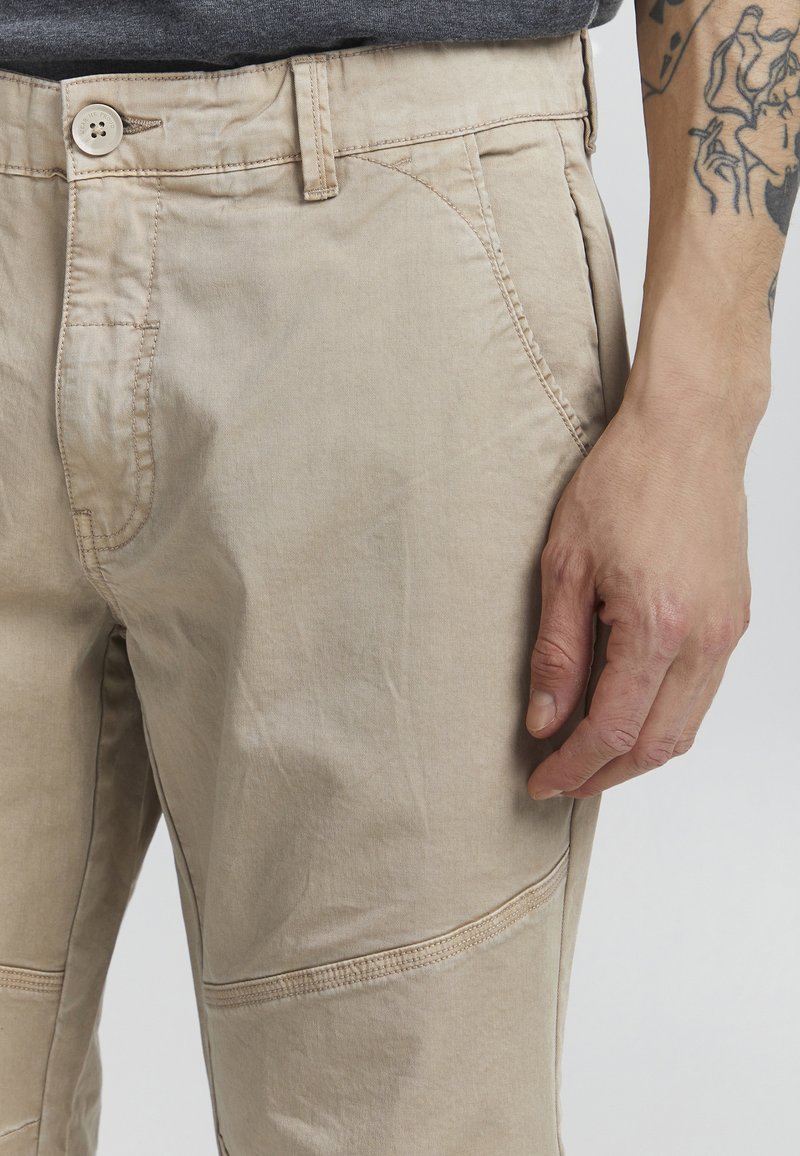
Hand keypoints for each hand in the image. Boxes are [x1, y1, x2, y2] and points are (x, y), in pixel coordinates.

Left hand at [526, 377, 751, 799]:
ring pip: (685, 728)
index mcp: (656, 626)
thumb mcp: (565, 564)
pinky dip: (663, 720)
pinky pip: (701, 695)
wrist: (689, 432)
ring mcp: (727, 632)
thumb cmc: (624, 481)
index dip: (573, 766)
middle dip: (604, 774)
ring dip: (636, 753)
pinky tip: (627, 712)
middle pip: (656, 744)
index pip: (612, 730)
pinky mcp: (734, 620)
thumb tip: (544, 719)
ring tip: (588, 755)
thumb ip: (556, 651)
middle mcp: (703, 639)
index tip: (541, 781)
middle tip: (561, 780)